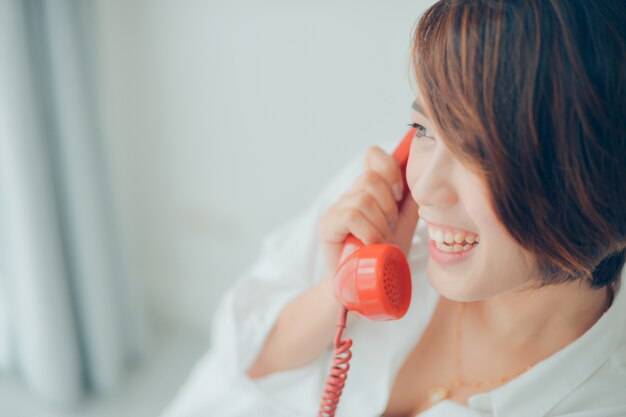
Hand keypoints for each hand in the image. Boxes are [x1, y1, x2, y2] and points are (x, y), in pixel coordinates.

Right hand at [318, 145, 419, 277]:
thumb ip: (411, 203)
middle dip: (389, 205)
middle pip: (371, 178)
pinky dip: (368, 231)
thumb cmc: (382, 257)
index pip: (373, 155)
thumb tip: (427, 179)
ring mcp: (336, 209)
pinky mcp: (327, 225)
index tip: (399, 195)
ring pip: (363, 199)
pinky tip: (372, 244)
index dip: (390, 169)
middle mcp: (350, 195)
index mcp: (368, 190)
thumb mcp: (403, 226)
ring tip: (381, 240)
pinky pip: (351, 215)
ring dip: (380, 223)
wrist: (362, 288)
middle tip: (390, 227)